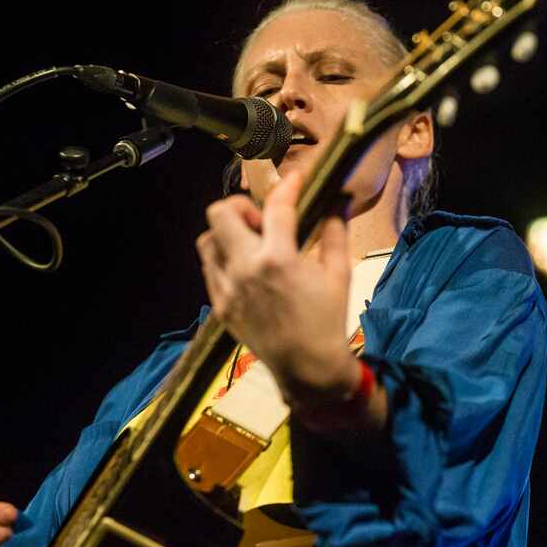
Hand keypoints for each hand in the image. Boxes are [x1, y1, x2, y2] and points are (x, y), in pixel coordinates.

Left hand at [196, 171, 358, 408]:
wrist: (307, 368)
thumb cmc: (327, 320)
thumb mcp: (339, 274)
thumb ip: (335, 233)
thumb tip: (339, 202)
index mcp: (279, 259)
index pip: (276, 206)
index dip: (289, 185)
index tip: (297, 178)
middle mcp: (246, 269)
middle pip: (221, 213)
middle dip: (241, 206)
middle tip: (262, 221)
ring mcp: (228, 288)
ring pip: (207, 239)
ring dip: (227, 233)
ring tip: (252, 245)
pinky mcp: (220, 305)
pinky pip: (209, 268)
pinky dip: (223, 258)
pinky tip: (246, 267)